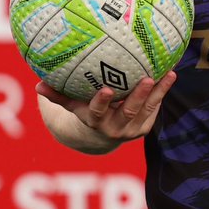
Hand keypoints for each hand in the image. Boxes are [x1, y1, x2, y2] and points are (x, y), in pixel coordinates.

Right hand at [36, 72, 175, 142]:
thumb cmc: (84, 111)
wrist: (101, 135)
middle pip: (128, 112)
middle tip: (147, 79)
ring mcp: (131, 129)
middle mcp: (114, 127)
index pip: (97, 113)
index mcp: (94, 121)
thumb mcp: (72, 106)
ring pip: (147, 109)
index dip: (102, 102)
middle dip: (138, 96)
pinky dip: (162, 92)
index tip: (107, 89)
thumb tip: (38, 85)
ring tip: (168, 74)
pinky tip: (170, 73)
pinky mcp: (144, 127)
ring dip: (158, 92)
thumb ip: (58, 95)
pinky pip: (154, 108)